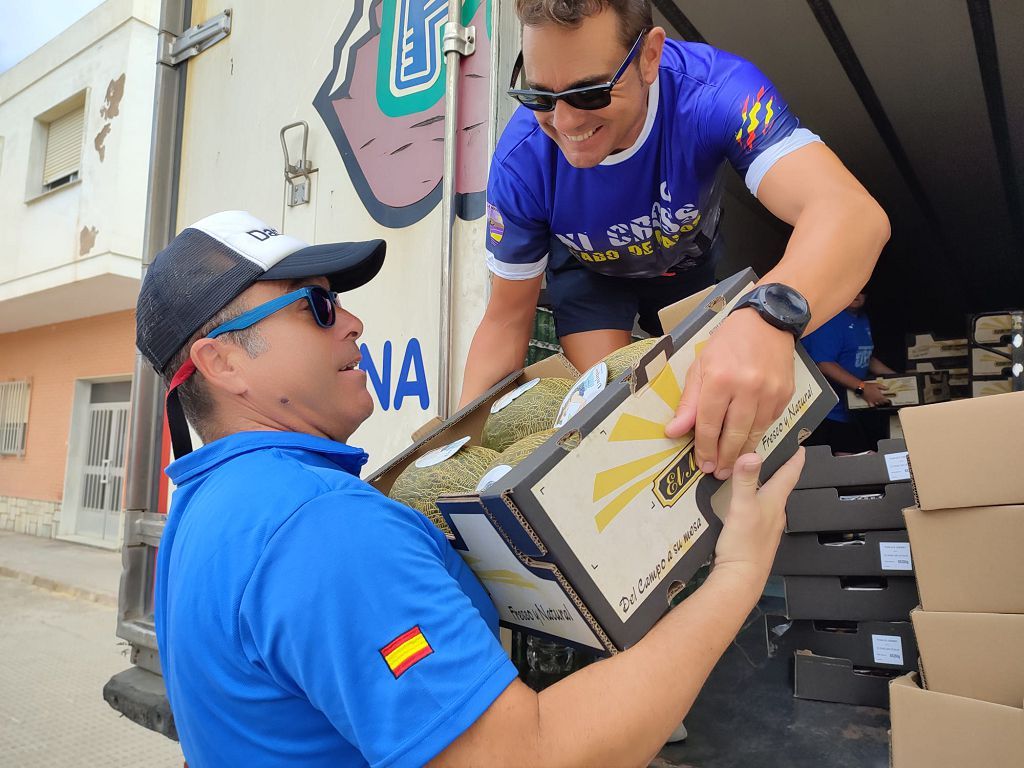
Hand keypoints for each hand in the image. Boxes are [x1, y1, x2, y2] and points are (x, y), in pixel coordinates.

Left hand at [665, 308, 795, 479]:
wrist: (767, 322)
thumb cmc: (728, 343)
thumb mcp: (700, 368)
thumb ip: (689, 403)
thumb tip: (674, 431)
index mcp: (720, 380)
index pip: (709, 425)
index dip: (704, 449)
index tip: (702, 464)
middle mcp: (747, 388)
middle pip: (734, 435)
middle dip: (724, 459)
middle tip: (718, 473)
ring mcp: (770, 393)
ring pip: (754, 434)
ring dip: (743, 453)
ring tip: (732, 465)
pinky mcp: (785, 395)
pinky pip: (769, 423)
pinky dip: (758, 434)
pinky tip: (748, 441)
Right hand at [711, 449, 804, 592]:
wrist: (741, 579)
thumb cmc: (744, 544)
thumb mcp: (742, 507)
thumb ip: (745, 480)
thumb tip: (751, 454)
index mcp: (775, 502)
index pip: (790, 474)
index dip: (795, 458)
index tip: (799, 445)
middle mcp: (776, 512)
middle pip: (781, 485)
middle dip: (779, 467)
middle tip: (771, 451)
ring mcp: (767, 526)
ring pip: (770, 498)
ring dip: (765, 484)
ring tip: (754, 472)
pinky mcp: (756, 536)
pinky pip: (759, 510)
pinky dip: (754, 499)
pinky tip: (742, 501)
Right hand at [860, 382, 890, 406]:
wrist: (862, 388)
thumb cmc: (869, 386)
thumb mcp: (877, 385)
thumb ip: (883, 387)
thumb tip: (887, 388)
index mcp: (879, 396)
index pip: (885, 400)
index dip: (887, 401)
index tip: (888, 400)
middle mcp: (876, 399)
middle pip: (882, 403)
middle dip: (883, 402)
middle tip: (884, 401)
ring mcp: (872, 401)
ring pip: (877, 404)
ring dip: (879, 404)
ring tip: (879, 402)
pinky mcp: (868, 401)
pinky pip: (871, 405)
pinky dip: (873, 406)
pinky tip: (873, 405)